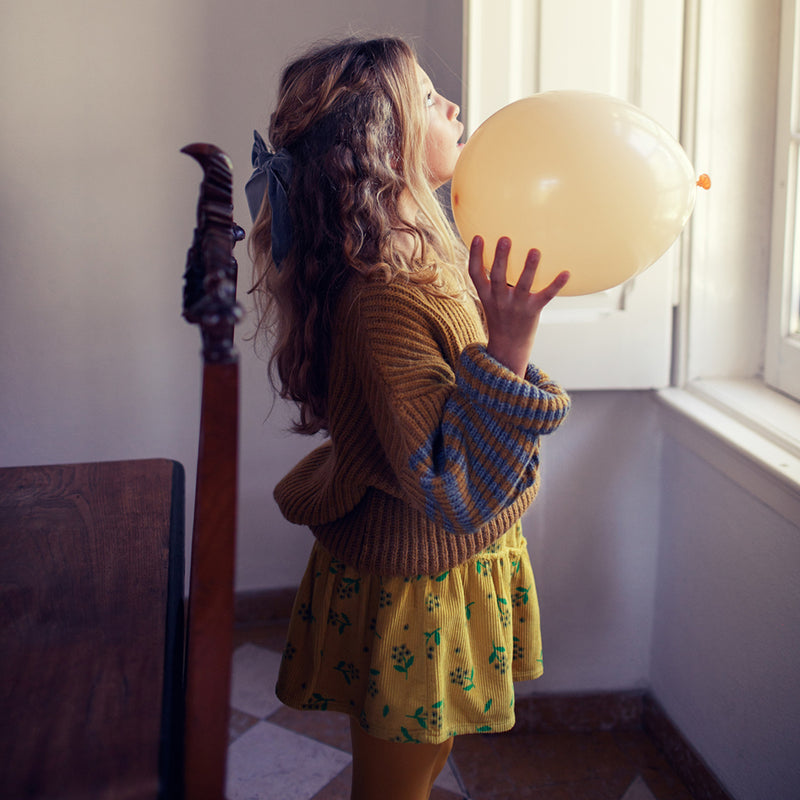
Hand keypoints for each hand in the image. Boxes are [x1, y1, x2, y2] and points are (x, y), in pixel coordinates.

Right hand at [468, 236, 569, 375]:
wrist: (508, 345)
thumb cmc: (501, 315)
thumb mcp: (490, 299)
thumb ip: (493, 279)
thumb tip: (499, 250)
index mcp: (486, 294)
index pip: (475, 274)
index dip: (474, 255)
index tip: (477, 237)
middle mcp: (499, 299)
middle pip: (498, 276)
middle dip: (501, 257)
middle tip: (505, 238)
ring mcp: (516, 306)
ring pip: (522, 285)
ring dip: (529, 268)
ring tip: (534, 250)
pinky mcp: (533, 311)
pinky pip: (545, 296)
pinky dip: (556, 284)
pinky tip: (566, 272)